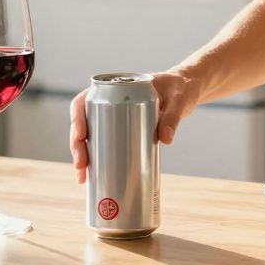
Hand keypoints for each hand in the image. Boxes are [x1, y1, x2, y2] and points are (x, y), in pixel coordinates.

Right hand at [68, 71, 202, 183]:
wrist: (187, 90)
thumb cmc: (181, 89)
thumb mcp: (178, 101)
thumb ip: (173, 117)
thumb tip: (165, 139)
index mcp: (117, 87)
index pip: (86, 99)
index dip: (77, 118)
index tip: (81, 137)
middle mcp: (111, 101)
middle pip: (84, 121)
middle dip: (77, 145)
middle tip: (81, 166)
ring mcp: (116, 116)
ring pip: (90, 135)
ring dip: (83, 155)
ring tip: (83, 177)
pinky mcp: (124, 129)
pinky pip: (104, 142)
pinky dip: (97, 158)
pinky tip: (92, 176)